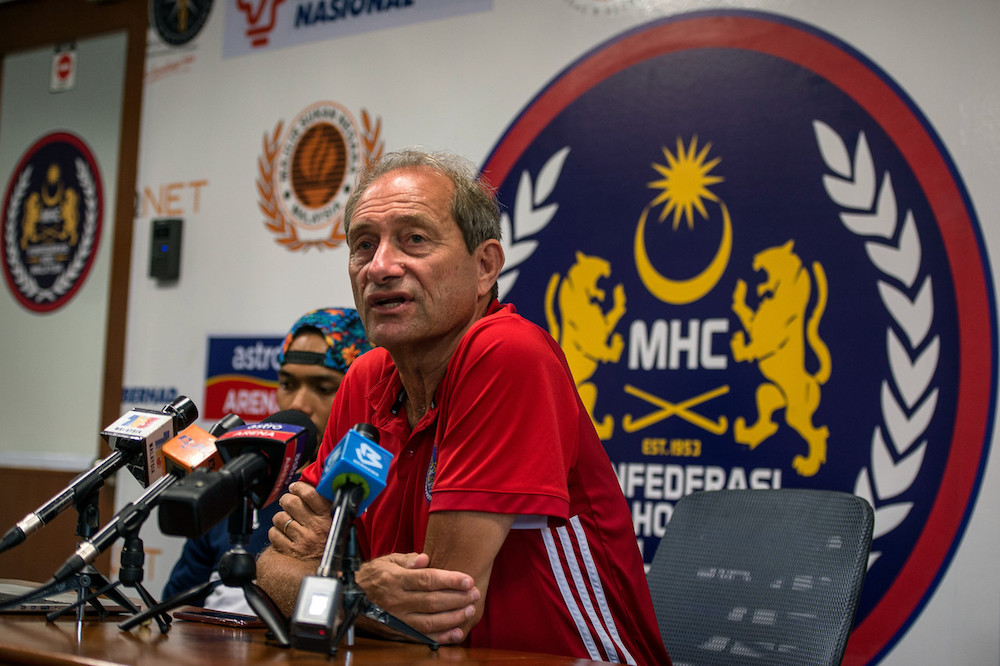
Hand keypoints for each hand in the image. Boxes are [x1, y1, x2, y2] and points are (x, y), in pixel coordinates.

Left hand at [268, 481, 331, 558]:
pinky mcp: (292, 551)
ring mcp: (303, 539)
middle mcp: (315, 527)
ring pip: (280, 518)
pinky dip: (275, 531)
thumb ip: (327, 503)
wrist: (333, 565)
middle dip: (286, 499)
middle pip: (291, 502)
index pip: (310, 494)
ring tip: (285, 518)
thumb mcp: (338, 519)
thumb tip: (311, 487)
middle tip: (287, 501)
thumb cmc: (335, 539)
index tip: (295, 487)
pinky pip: (274, 534)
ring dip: (280, 516)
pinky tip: (282, 532)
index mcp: (328, 516)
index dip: (298, 487)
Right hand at [357, 552, 479, 643]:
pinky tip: (457, 632)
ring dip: (453, 617)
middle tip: (475, 594)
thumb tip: (425, 558)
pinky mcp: (398, 632)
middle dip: (457, 598)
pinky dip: (442, 637)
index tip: (468, 580)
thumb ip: (408, 560)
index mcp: (395, 580)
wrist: (350, 598)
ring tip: (469, 610)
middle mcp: (397, 601)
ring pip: (430, 621)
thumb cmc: (373, 576)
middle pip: (433, 601)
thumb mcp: (387, 561)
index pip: (427, 580)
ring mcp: (398, 619)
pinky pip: (422, 637)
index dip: (450, 580)